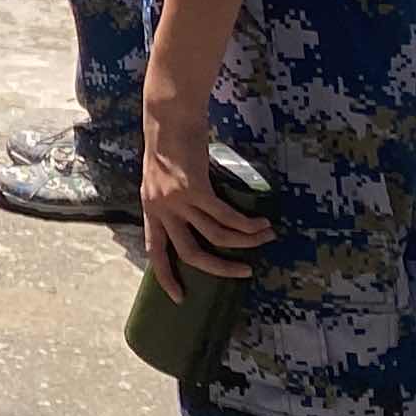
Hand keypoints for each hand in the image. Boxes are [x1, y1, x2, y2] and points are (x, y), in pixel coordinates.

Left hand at [139, 113, 270, 300]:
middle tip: (244, 272)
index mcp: (150, 208)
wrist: (168, 116)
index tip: (180, 299)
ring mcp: (177, 200)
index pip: (155, 251)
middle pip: (190, 254)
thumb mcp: (164, 178)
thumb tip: (200, 221)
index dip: (166, 277)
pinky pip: (227, 217)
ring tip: (265, 238)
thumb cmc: (170, 145)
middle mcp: (160, 208)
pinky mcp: (194, 188)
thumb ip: (176, 201)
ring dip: (245, 242)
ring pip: (216, 237)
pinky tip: (262, 224)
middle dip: (220, 269)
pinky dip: (247, 225)